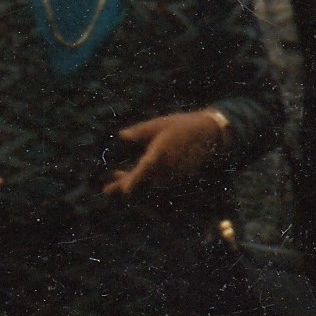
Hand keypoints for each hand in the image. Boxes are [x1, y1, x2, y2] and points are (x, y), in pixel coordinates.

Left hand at [105, 109, 230, 197]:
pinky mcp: (179, 176)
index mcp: (161, 151)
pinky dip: (146, 178)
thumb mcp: (159, 123)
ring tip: (116, 176)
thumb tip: (121, 135)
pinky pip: (159, 180)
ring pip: (150, 181)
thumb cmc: (181, 125)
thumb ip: (140, 131)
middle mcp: (168, 165)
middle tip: (106, 190)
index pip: (146, 168)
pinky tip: (133, 174)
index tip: (126, 191)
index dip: (135, 180)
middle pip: (144, 180)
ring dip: (134, 180)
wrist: (209, 133)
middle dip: (124, 184)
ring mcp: (175, 172)